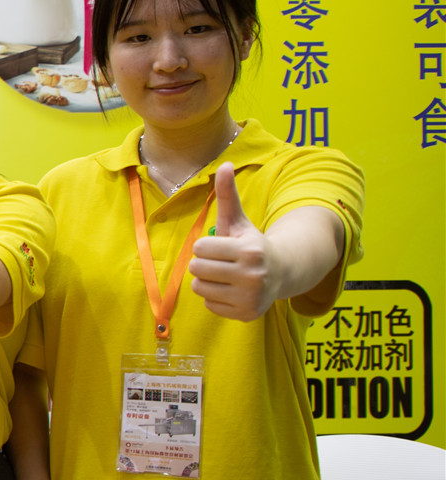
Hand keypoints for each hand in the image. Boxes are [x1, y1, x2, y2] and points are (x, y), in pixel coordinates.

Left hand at [188, 162, 274, 321]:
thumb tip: (224, 164)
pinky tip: (232, 290)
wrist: (282, 273)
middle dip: (205, 263)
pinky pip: (209, 305)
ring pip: (200, 288)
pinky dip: (215, 297)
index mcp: (250, 251)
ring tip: (227, 275)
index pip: (199, 249)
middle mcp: (253, 276)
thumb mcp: (239, 220)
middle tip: (223, 262)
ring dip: (208, 280)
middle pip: (197, 269)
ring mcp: (251, 298)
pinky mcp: (247, 314)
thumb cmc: (251, 244)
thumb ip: (228, 195)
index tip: (222, 247)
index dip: (206, 247)